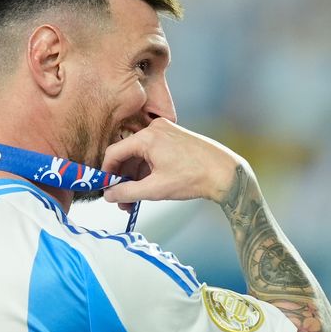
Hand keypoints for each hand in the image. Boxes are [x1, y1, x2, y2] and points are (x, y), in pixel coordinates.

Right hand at [102, 118, 247, 204]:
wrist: (226, 173)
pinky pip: (151, 154)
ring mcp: (165, 133)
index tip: (104, 189)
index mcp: (148, 137)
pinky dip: (147, 171)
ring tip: (134, 202)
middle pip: (127, 155)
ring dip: (135, 178)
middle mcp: (155, 129)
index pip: (114, 152)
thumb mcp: (156, 189)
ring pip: (139, 157)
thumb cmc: (194, 177)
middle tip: (121, 202)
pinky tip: (147, 189)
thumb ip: (127, 192)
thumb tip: (108, 196)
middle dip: (122, 180)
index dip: (106, 173)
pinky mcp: (173, 139)